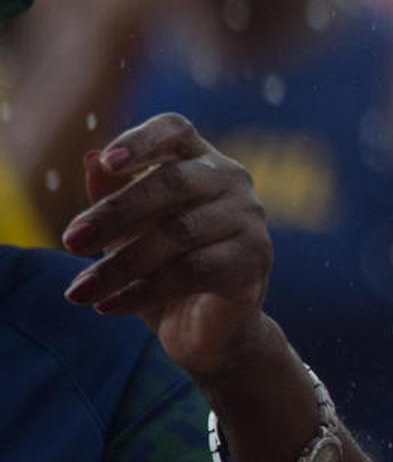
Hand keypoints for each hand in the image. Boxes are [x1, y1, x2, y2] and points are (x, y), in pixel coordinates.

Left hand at [60, 114, 274, 378]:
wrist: (208, 329)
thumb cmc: (166, 267)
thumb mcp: (130, 230)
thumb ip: (113, 194)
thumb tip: (91, 158)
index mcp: (201, 161)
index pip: (175, 131)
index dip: (141, 141)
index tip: (108, 163)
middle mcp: (232, 181)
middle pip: (173, 182)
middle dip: (115, 213)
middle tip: (70, 242)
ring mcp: (248, 220)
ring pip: (178, 232)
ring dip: (120, 264)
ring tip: (78, 291)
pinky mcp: (252, 261)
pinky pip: (192, 272)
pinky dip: (142, 292)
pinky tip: (108, 307)